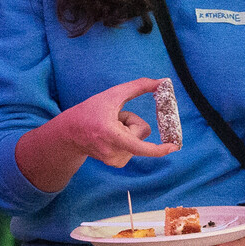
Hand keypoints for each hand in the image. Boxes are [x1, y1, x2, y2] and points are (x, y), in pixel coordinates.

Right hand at [60, 77, 178, 167]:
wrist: (70, 132)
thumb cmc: (91, 110)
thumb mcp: (113, 94)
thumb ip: (138, 86)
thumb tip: (162, 82)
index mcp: (110, 134)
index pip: (139, 145)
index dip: (158, 148)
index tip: (174, 147)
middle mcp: (112, 150)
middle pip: (141, 132)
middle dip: (132, 121)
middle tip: (114, 118)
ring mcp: (114, 160)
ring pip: (138, 140)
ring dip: (128, 131)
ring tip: (110, 128)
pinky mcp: (116, 163)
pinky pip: (135, 149)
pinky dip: (127, 140)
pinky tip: (111, 137)